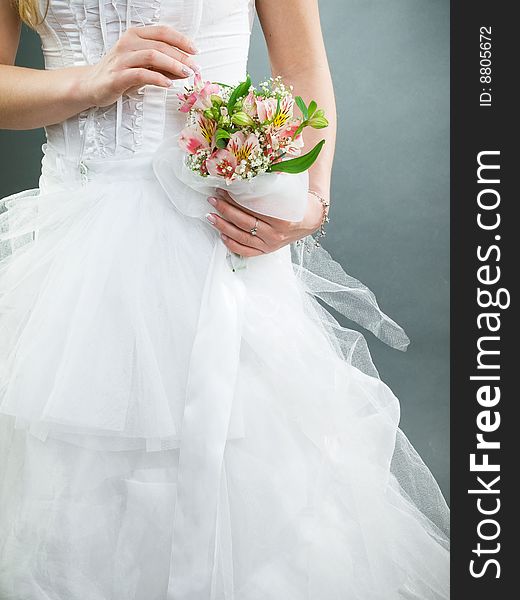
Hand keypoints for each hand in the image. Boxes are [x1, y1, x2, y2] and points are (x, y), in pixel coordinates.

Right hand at [79, 25, 198, 106]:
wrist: (92, 85)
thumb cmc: (119, 73)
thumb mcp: (143, 66)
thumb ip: (162, 66)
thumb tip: (184, 69)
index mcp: (135, 35)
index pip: (162, 32)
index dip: (181, 40)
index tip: (195, 50)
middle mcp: (128, 43)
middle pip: (160, 45)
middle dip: (181, 56)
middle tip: (194, 67)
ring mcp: (122, 59)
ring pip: (152, 56)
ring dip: (173, 65)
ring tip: (185, 74)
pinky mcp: (118, 76)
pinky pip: (141, 74)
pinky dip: (158, 78)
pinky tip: (168, 84)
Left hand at [205, 188, 325, 256]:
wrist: (310, 219)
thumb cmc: (297, 201)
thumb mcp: (289, 188)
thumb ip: (272, 180)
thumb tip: (249, 165)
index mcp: (282, 218)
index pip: (252, 209)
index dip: (234, 199)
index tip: (222, 189)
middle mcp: (275, 234)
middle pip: (244, 223)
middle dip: (225, 210)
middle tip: (213, 199)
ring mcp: (270, 245)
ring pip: (241, 238)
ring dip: (223, 226)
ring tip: (210, 216)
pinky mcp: (266, 251)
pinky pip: (246, 251)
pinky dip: (232, 244)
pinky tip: (222, 235)